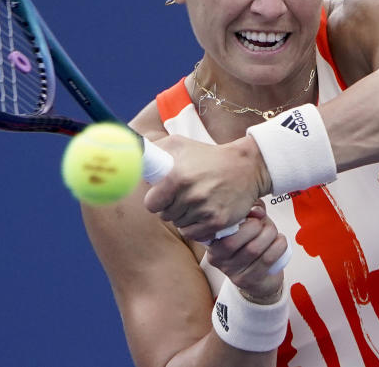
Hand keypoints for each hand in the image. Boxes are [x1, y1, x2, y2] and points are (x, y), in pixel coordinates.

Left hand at [142, 134, 271, 242]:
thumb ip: (154, 150)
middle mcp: (190, 195)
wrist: (246, 167)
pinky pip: (195, 234)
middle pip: (165, 216)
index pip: (151, 204)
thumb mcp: (180, 144)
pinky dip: (197, 226)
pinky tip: (204, 211)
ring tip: (197, 200)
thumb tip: (132, 154)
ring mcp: (204, 210)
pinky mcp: (217, 222)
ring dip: (184, 216)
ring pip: (180, 225)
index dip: (155, 200)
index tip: (163, 195)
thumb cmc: (208, 156)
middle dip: (171, 207)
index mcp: (177, 177)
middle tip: (184, 195)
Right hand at [203, 201, 287, 302]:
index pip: (217, 227)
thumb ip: (251, 211)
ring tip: (273, 232)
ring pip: (252, 249)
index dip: (237, 217)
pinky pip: (266, 259)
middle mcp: (217, 258)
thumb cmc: (251, 244)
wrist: (259, 277)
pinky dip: (278, 246)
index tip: (252, 213)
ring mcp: (232, 271)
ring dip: (269, 235)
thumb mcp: (248, 223)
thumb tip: (257, 210)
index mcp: (212, 240)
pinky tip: (280, 242)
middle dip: (254, 227)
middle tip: (264, 224)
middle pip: (232, 241)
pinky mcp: (248, 280)